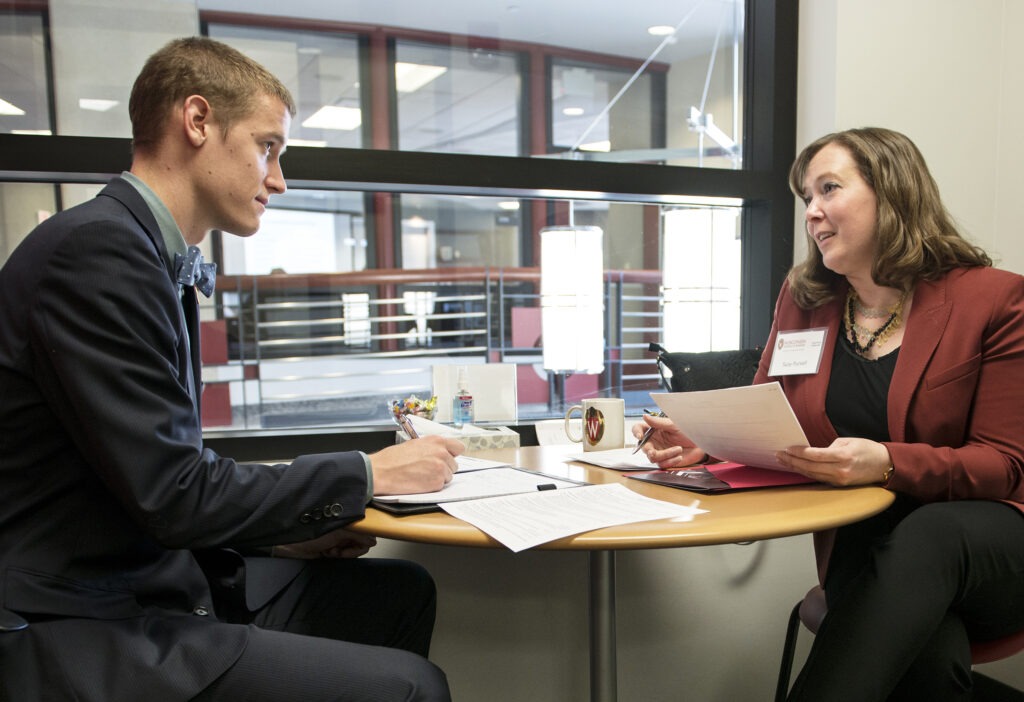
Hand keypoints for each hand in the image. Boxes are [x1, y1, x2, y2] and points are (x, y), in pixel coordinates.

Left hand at [273, 527, 377, 558]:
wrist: (291, 545)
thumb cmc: (310, 533)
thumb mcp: (338, 532)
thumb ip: (358, 534)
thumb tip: (373, 540)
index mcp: (348, 520)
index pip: (368, 530)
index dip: (364, 539)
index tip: (357, 545)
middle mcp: (346, 527)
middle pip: (361, 541)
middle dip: (352, 548)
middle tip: (341, 550)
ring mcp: (340, 538)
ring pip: (353, 550)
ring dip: (344, 553)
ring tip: (332, 551)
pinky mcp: (334, 547)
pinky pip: (344, 555)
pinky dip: (337, 555)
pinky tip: (327, 553)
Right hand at [369, 435, 463, 494]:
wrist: (382, 471)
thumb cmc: (394, 458)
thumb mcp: (416, 444)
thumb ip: (432, 447)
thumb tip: (442, 452)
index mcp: (437, 441)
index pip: (459, 447)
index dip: (452, 454)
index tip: (448, 458)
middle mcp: (442, 453)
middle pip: (454, 465)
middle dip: (444, 468)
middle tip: (428, 469)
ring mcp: (440, 468)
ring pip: (448, 476)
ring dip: (438, 478)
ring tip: (421, 475)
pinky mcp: (437, 482)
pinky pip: (441, 486)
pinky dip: (432, 486)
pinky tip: (420, 482)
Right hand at [632, 414, 705, 467]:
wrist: (700, 444)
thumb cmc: (687, 431)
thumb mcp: (673, 425)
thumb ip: (658, 422)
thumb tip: (645, 417)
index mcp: (653, 430)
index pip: (638, 429)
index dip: (636, 432)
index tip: (640, 436)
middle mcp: (654, 441)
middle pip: (643, 447)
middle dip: (649, 451)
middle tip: (654, 452)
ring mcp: (659, 452)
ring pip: (653, 458)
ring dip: (665, 455)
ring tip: (678, 449)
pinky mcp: (666, 461)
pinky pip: (662, 464)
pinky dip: (671, 461)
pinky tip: (679, 456)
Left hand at [775, 437, 891, 485]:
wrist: (885, 465)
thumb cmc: (868, 449)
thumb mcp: (849, 441)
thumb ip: (830, 447)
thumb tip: (813, 452)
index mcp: (843, 456)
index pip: (814, 455)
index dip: (799, 452)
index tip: (787, 448)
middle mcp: (840, 470)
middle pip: (809, 467)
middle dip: (792, 461)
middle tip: (779, 455)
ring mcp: (839, 480)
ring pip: (812, 475)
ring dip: (796, 468)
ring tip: (783, 461)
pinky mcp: (839, 484)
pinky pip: (819, 479)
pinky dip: (806, 473)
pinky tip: (797, 468)